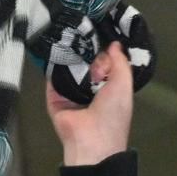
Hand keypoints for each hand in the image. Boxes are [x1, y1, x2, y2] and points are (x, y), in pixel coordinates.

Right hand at [47, 42, 134, 165]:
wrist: (92, 138)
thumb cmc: (113, 115)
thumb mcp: (124, 84)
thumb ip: (121, 63)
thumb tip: (115, 45)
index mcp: (110, 89)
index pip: (106, 64)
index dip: (104, 52)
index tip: (101, 37)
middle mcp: (91, 90)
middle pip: (86, 64)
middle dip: (86, 52)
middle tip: (84, 37)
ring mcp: (72, 94)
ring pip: (69, 69)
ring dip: (69, 57)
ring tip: (68, 39)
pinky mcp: (55, 97)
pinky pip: (52, 79)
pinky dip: (53, 67)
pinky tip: (55, 52)